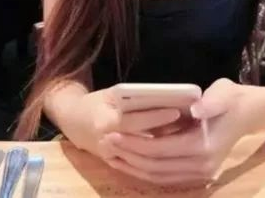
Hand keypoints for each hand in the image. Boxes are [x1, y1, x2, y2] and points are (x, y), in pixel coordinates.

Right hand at [67, 88, 182, 161]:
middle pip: (142, 143)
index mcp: (105, 121)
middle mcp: (108, 143)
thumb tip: (165, 97)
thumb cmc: (98, 103)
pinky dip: (157, 164)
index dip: (155, 117)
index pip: (134, 121)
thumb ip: (134, 97)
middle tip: (189, 126)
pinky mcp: (116, 166)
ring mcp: (112, 158)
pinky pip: (139, 171)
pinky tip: (174, 156)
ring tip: (186, 139)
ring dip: (165, 152)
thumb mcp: (112, 94)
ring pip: (142, 161)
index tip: (176, 110)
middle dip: (166, 135)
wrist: (75, 123)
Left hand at [100, 79, 251, 185]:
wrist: (247, 114)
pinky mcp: (198, 175)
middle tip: (106, 142)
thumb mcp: (223, 92)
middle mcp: (202, 166)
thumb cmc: (231, 99)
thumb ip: (211, 102)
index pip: (161, 150)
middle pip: (156, 167)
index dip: (135, 143)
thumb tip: (195, 110)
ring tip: (112, 152)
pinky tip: (130, 161)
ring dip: (133, 167)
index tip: (113, 133)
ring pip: (159, 177)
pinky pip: (166, 178)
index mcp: (204, 146)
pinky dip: (145, 172)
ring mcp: (201, 174)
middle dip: (129, 156)